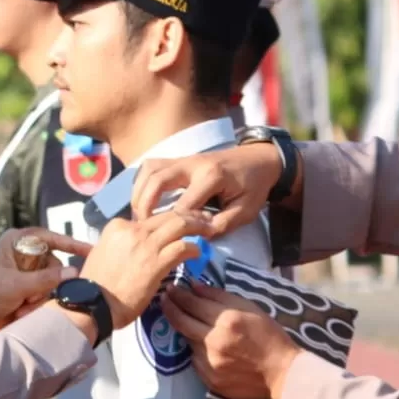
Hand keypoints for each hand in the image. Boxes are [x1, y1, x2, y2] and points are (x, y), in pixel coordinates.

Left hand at [0, 227, 91, 344]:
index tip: (92, 251)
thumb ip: (46, 279)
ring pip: (51, 283)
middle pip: (54, 265)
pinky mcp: (26, 289)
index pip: (52, 238)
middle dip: (46, 285)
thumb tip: (75, 271)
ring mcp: (25, 272)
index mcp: (17, 242)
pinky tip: (20, 312)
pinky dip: (36, 305)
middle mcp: (23, 253)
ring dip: (39, 298)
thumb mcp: (16, 285)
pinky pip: (45, 295)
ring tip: (21, 307)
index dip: (72, 244)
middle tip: (29, 297)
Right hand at [77, 211, 212, 329]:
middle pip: (168, 215)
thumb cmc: (95, 285)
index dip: (167, 219)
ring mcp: (146, 244)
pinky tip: (199, 253)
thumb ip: (120, 245)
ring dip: (198, 226)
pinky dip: (193, 248)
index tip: (177, 223)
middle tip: (203, 218)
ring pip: (179, 225)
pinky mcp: (156, 262)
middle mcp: (133, 230)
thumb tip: (135, 247)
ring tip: (209, 230)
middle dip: (189, 214)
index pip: (148, 216)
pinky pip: (182, 247)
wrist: (92, 303)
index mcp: (118, 226)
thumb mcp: (103, 255)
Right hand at [130, 143, 283, 237]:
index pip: (184, 205)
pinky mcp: (179, 159)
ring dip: (139, 192)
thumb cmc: (254, 186)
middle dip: (145, 205)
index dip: (177, 225)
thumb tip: (199, 239)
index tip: (175, 239)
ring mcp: (184, 158)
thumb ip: (224, 224)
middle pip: (157, 181)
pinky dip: (142, 182)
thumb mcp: (247, 210)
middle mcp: (193, 164)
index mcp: (211, 177)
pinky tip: (144, 199)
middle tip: (143, 226)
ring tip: (140, 215)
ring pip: (150, 170)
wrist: (259, 160)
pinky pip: (152, 166)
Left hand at [161, 281, 301, 398]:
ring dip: (186, 330)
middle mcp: (214, 341)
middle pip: (182, 322)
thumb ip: (220, 296)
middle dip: (171, 308)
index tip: (171, 288)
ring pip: (188, 341)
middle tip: (165, 299)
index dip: (179, 294)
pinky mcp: (209, 379)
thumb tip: (194, 286)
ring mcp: (210, 362)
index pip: (193, 303)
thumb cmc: (269, 336)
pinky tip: (205, 345)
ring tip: (187, 320)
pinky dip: (197, 350)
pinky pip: (195, 360)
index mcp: (227, 320)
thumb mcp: (250, 308)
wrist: (281, 373)